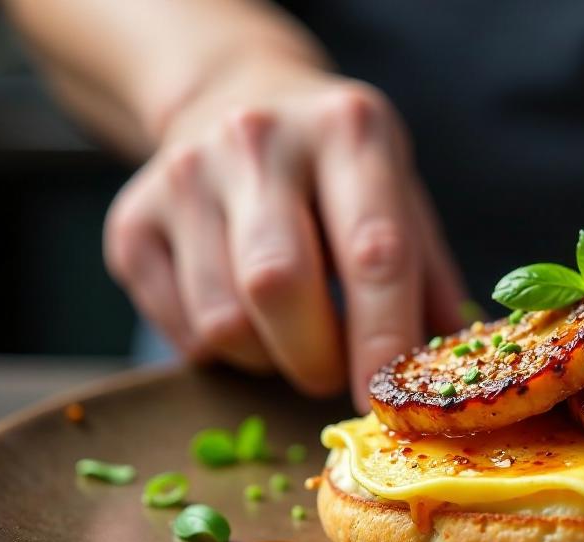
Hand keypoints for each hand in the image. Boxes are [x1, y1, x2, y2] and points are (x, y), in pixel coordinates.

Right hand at [103, 62, 468, 410]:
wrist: (235, 99)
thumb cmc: (339, 173)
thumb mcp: (400, 196)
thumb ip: (429, 280)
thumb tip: (452, 372)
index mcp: (348, 128)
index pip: (372, 250)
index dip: (382, 337)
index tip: (388, 400)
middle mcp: (260, 138)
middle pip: (279, 285)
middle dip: (316, 358)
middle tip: (334, 372)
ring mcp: (184, 174)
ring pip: (224, 322)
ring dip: (269, 359)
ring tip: (290, 333)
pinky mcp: (131, 221)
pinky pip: (181, 334)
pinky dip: (222, 354)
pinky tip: (245, 316)